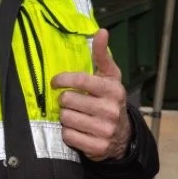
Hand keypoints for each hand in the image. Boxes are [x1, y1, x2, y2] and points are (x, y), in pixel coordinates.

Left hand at [50, 29, 130, 160]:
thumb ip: (101, 55)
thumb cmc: (110, 99)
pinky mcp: (97, 147)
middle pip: (68, 100)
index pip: (80, 80)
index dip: (62, 79)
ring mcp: (105, 130)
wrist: (123, 135)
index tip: (54, 82)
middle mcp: (111, 110)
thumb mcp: (109, 77)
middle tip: (71, 102)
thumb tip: (100, 31)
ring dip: (65, 117)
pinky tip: (78, 130)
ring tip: (76, 115)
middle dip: (65, 100)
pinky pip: (68, 136)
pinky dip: (68, 133)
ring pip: (66, 118)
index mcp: (113, 90)